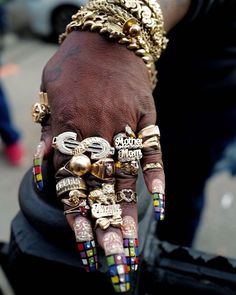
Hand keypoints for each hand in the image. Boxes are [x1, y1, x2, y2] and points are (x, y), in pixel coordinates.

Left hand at [32, 30, 164, 291]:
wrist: (107, 39)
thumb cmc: (74, 67)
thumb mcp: (49, 94)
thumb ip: (48, 133)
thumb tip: (44, 169)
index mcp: (68, 129)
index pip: (70, 182)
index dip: (76, 215)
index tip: (82, 243)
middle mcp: (97, 132)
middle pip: (100, 186)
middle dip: (105, 224)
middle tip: (110, 258)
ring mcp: (124, 126)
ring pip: (126, 176)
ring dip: (129, 211)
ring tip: (131, 244)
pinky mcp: (146, 119)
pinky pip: (152, 151)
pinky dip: (156, 176)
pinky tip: (160, 203)